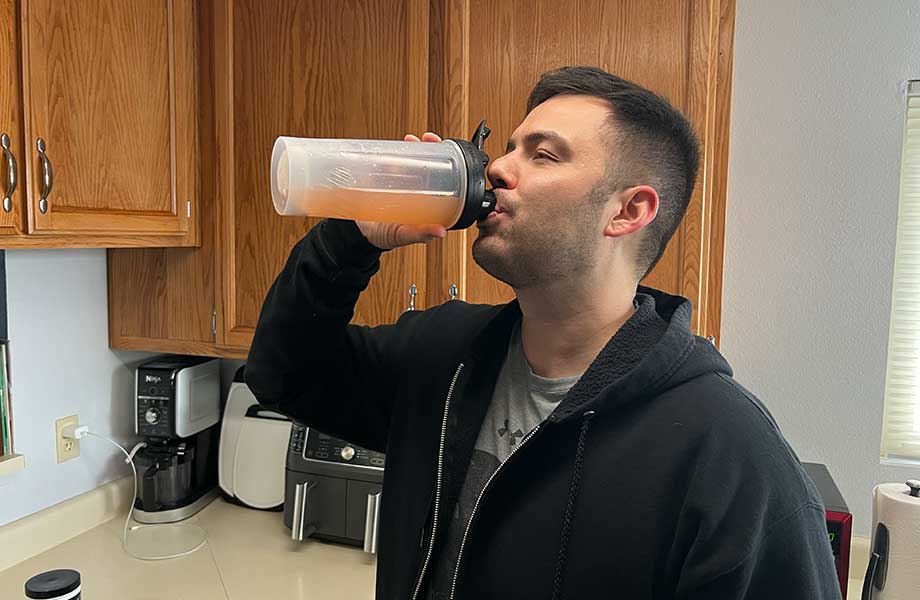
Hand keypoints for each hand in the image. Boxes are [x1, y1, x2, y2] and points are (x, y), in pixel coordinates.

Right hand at [355, 132, 447, 249]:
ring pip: (408, 159)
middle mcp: (414, 190)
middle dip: (429, 149)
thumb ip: (420, 234)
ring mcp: (398, 182)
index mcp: (425, 202)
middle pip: (426, 164)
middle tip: (427, 139)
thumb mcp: (404, 235)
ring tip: (410, 139)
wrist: (357, 234)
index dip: (446, 165)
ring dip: (411, 147)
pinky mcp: (381, 179)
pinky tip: (389, 146)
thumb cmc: (385, 237)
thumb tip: (441, 231)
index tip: (447, 153)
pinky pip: (387, 161)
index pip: (440, 179)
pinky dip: (388, 152)